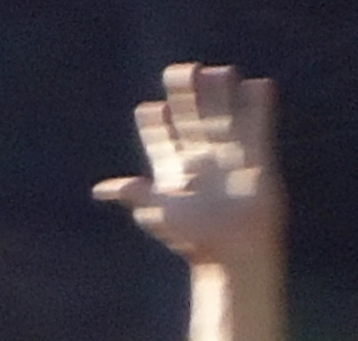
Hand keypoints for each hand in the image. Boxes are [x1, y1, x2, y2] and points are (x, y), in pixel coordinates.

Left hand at [95, 65, 281, 271]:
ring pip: (222, 113)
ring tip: (217, 72)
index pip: (160, 136)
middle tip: (179, 71)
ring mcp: (228, 155)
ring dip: (220, 92)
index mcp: (173, 169)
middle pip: (190, 115)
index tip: (149, 110)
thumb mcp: (160, 212)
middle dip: (185, 92)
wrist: (234, 252)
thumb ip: (135, 193)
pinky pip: (258, 123)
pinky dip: (258, 104)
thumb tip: (100, 191)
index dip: (154, 121)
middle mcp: (200, 158)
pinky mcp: (256, 156)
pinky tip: (257, 86)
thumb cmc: (195, 238)